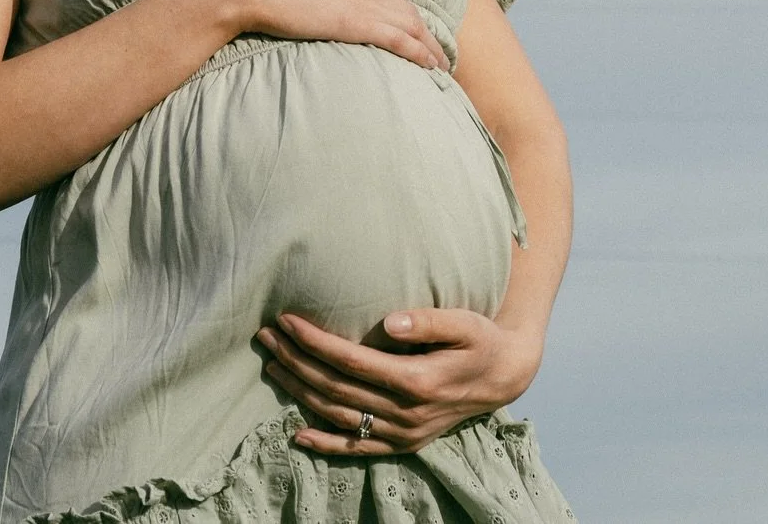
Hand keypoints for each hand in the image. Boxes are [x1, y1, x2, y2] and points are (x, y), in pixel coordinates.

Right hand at [207, 0, 445, 71]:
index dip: (401, 11)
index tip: (411, 27)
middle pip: (406, 8)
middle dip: (424, 31)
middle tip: (437, 51)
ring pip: (412, 25)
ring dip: (430, 47)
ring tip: (442, 65)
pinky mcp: (362, 23)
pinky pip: (402, 40)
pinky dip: (421, 53)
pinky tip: (432, 67)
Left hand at [256, 308, 543, 454]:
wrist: (502, 377)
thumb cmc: (480, 339)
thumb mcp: (464, 322)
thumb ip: (428, 321)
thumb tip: (389, 322)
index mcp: (416, 380)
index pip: (351, 361)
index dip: (315, 342)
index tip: (287, 321)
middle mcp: (405, 413)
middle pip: (336, 388)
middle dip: (296, 360)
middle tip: (266, 336)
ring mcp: (402, 432)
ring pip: (339, 415)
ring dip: (300, 391)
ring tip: (271, 365)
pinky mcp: (402, 443)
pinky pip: (356, 446)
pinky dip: (325, 442)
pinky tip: (297, 434)